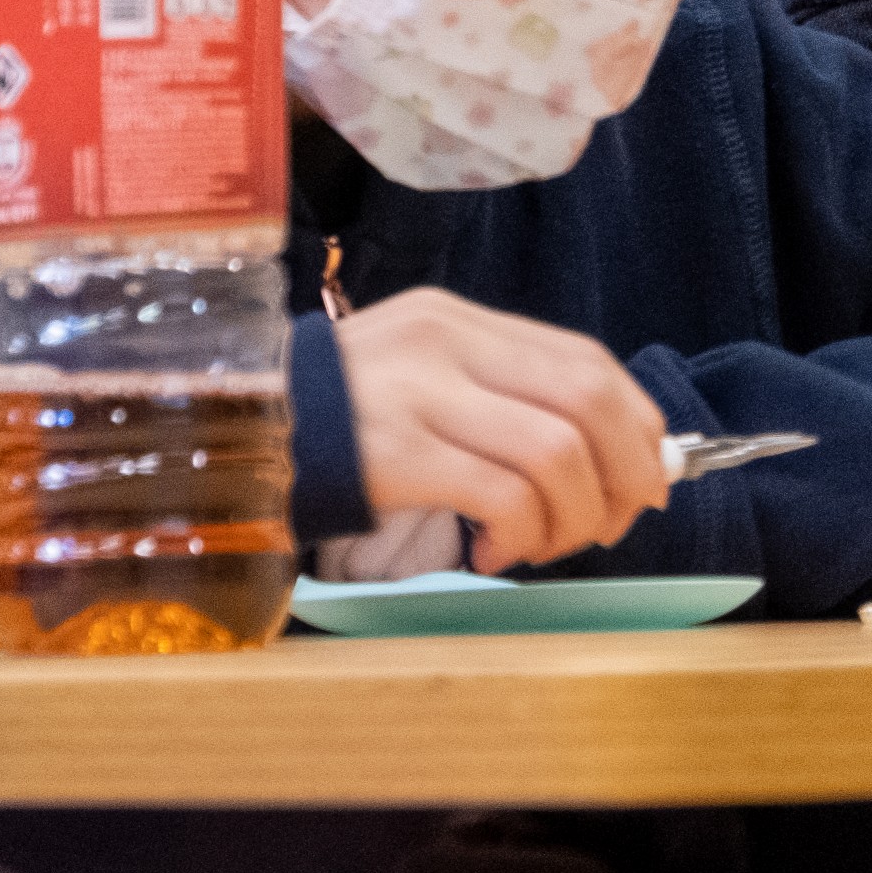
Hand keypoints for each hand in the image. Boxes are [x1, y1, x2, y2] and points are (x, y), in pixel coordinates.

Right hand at [330, 286, 669, 571]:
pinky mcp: (394, 454)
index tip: (646, 477)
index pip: (585, 361)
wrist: (225, 440)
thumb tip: (611, 458)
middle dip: (624, 473)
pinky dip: (523, 533)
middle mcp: (445, 345)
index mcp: (459, 321)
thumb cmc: (334, 427)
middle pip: (588, 401)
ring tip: (543, 545)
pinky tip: (498, 550)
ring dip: (573, 516)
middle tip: (613, 524)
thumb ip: (500, 400)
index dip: (637, 424)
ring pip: (556, 453)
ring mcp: (418, 395)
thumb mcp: (419, 382)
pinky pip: (502, 494)